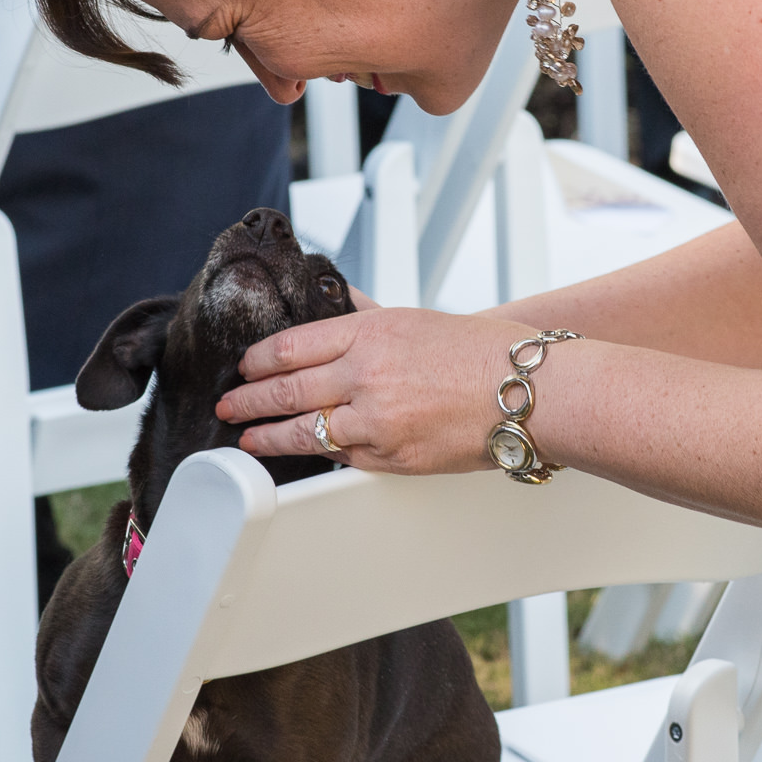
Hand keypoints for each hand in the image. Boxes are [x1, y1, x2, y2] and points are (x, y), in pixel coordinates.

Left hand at [214, 305, 538, 473]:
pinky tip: (302, 454)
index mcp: (372, 332)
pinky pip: (342, 456)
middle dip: (249, 400)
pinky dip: (317, 454)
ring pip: (304, 432)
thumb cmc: (487, 354)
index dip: (260, 360)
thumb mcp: (418, 319)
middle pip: (287, 390)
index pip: (294, 345)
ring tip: (247, 440)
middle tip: (228, 405)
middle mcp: (368, 374)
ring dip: (267, 437)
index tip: (244, 367)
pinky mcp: (391, 457)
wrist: (532, 393)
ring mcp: (377, 419)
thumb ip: (369, 317)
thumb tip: (341, 303)